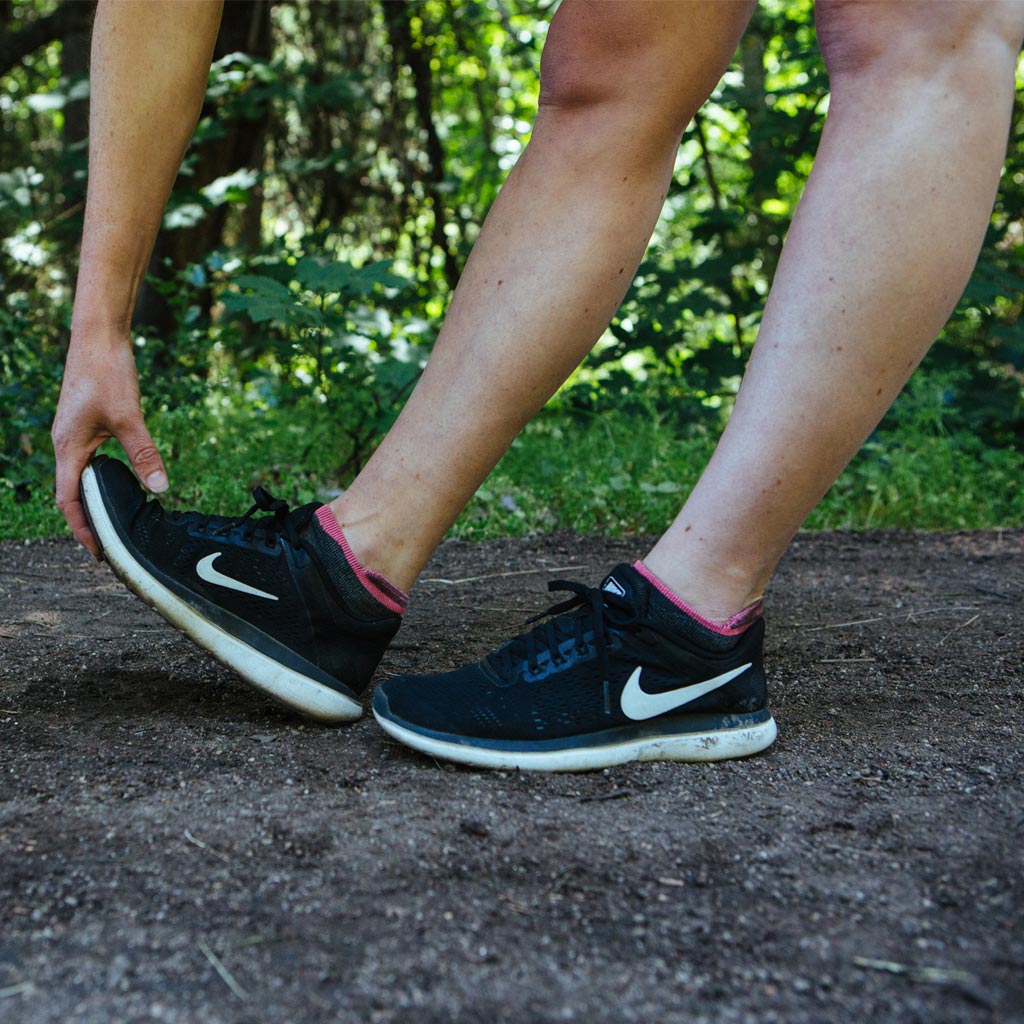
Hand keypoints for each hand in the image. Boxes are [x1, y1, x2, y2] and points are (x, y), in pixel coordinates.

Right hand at [52, 327, 167, 558]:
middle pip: (71, 492)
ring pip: (79, 476)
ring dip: (93, 500)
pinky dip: (99, 478)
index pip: (67, 501)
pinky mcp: (84, 423)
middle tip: (110, 544)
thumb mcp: (129, 418)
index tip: (98, 551)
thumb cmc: (107, 373)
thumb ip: (144, 454)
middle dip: (87, 520)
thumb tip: (160, 487)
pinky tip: (120, 483)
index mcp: (68, 448)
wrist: (98, 337)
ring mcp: (73, 433)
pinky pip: (88, 461)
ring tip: (113, 522)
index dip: (81, 528)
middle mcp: (65, 444)